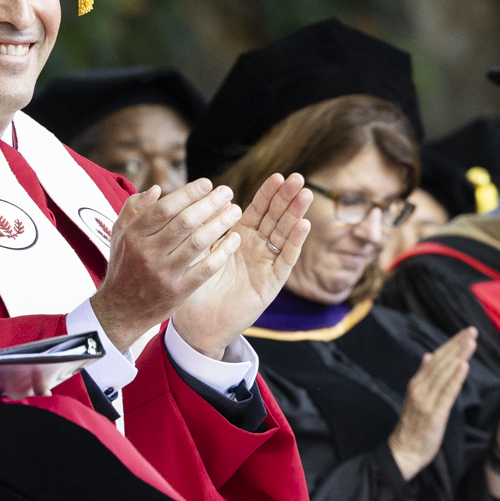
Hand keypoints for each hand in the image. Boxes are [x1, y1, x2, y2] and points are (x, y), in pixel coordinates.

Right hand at [90, 179, 241, 352]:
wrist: (120, 310)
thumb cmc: (124, 267)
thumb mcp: (119, 235)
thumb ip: (134, 209)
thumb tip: (156, 189)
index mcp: (134, 235)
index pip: (165, 208)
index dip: (189, 193)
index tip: (208, 184)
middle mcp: (148, 252)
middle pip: (185, 222)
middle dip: (210, 203)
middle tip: (227, 192)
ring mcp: (164, 273)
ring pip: (198, 242)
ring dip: (220, 223)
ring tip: (235, 211)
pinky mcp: (178, 291)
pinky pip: (205, 269)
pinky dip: (222, 252)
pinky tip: (234, 239)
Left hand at [169, 173, 314, 358]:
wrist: (196, 325)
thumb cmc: (194, 288)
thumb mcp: (196, 252)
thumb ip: (202, 228)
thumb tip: (201, 199)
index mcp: (239, 238)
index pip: (257, 211)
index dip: (268, 194)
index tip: (278, 175)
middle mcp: (256, 249)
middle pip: (275, 218)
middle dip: (287, 198)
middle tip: (298, 178)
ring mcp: (266, 265)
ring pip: (284, 235)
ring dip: (296, 215)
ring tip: (306, 195)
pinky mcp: (270, 284)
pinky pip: (285, 260)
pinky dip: (294, 243)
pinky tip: (304, 225)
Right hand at [387, 326, 476, 479]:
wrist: (403, 451)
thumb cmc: (412, 426)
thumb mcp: (415, 397)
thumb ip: (423, 376)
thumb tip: (428, 356)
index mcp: (416, 383)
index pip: (436, 359)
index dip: (450, 345)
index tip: (464, 333)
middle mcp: (420, 388)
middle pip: (441, 363)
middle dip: (457, 346)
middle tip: (472, 331)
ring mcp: (426, 400)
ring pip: (444, 374)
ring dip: (458, 356)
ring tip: (470, 342)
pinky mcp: (434, 413)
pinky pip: (446, 393)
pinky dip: (454, 379)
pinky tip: (463, 366)